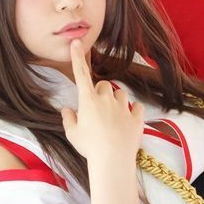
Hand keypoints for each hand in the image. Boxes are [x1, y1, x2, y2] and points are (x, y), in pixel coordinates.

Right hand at [60, 40, 144, 169]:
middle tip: (97, 110)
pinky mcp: (137, 117)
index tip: (76, 43)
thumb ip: (68, 119)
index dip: (78, 58)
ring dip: (116, 100)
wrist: (112, 160)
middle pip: (104, 85)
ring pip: (120, 93)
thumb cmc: (89, 148)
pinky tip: (128, 121)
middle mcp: (106, 99)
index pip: (81, 75)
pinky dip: (133, 111)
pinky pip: (136, 107)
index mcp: (88, 101)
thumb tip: (66, 109)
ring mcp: (123, 107)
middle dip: (101, 93)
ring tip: (112, 118)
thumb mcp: (72, 134)